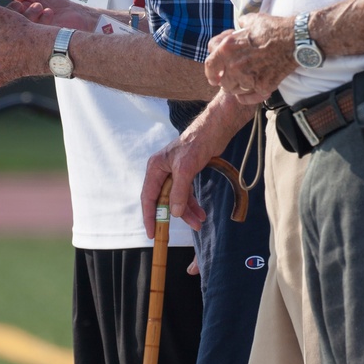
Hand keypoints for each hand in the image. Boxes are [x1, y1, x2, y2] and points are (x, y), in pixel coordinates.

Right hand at [0, 0, 99, 31]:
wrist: (75, 15)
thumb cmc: (54, 4)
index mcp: (15, 17)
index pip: (0, 16)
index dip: (4, 9)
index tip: (15, 2)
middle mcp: (20, 28)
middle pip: (7, 23)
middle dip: (15, 11)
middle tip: (25, 5)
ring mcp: (30, 36)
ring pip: (20, 27)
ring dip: (30, 14)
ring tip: (41, 7)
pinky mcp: (40, 42)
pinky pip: (33, 31)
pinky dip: (42, 19)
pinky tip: (49, 13)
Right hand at [140, 98, 245, 236]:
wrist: (215, 130)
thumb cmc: (196, 144)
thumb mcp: (186, 169)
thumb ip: (179, 192)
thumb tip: (173, 214)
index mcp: (155, 168)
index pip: (148, 197)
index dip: (149, 216)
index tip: (152, 233)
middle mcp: (161, 171)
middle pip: (163, 200)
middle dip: (173, 216)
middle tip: (181, 230)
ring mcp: (174, 173)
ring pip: (176, 199)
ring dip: (187, 212)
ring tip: (199, 223)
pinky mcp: (186, 173)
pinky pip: (186, 194)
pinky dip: (192, 204)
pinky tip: (201, 213)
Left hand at [205, 14, 294, 103]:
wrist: (296, 39)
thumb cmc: (274, 28)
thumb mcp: (252, 20)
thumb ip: (240, 26)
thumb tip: (239, 26)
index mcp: (228, 48)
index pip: (210, 65)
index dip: (210, 73)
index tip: (214, 77)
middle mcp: (235, 64)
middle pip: (223, 82)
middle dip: (226, 81)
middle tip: (234, 79)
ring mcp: (248, 77)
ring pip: (234, 91)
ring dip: (237, 88)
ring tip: (244, 83)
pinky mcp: (262, 86)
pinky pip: (249, 97)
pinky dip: (248, 97)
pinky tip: (249, 93)